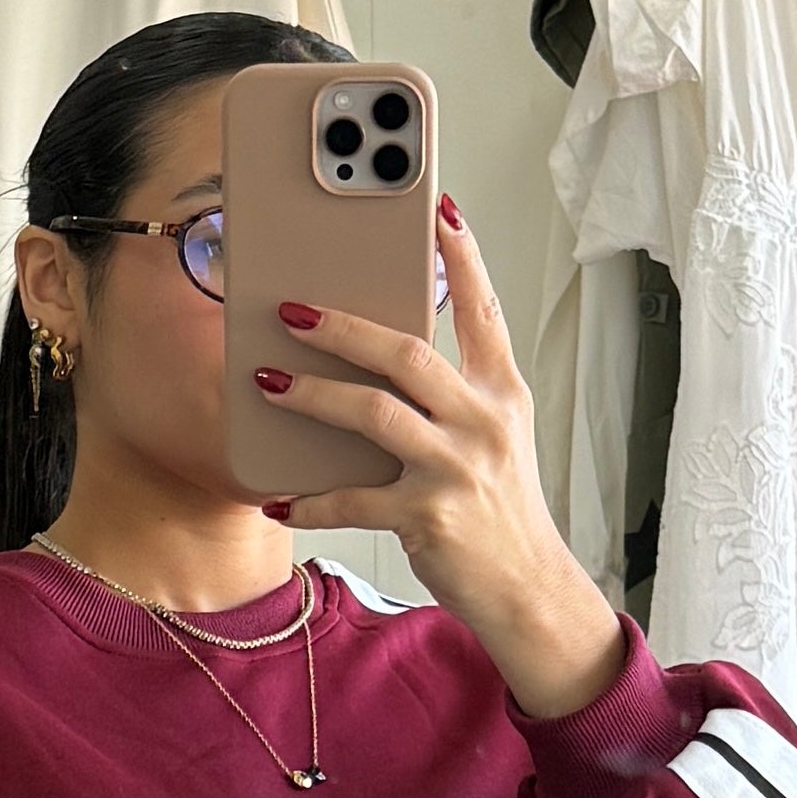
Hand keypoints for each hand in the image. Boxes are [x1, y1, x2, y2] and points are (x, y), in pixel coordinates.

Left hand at [254, 198, 624, 720]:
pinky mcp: (428, 517)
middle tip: (291, 309)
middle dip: (343, 326)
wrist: (528, 587)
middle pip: (408, 353)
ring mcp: (457, 469)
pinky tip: (277, 498)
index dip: (462, 257)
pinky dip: (309, 500)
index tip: (438, 210)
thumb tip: (378, 352)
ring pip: (374, 414)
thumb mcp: (493, 438)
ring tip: (267, 381)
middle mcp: (484, 422)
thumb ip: (451, 393)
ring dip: (312, 394)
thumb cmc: (500, 507)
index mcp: (503, 393)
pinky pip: (353, 501)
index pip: (484, 310)